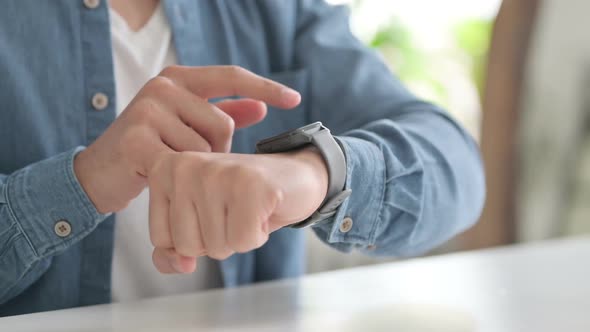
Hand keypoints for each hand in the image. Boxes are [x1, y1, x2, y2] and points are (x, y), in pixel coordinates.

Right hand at [74, 66, 300, 212]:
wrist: (101, 173)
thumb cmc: (152, 148)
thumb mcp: (188, 126)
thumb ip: (223, 114)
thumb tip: (261, 108)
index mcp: (178, 77)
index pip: (231, 76)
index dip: (266, 87)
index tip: (295, 99)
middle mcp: (162, 86)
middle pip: (223, 123)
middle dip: (216, 150)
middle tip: (187, 159)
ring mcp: (147, 110)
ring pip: (205, 148)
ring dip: (197, 167)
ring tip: (170, 166)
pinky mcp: (137, 140)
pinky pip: (185, 164)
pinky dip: (180, 178)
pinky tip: (159, 176)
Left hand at [147, 148, 328, 273]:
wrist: (294, 177)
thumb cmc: (241, 201)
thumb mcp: (198, 223)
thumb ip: (172, 250)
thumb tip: (182, 265)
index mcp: (164, 170)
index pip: (161, 239)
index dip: (192, 238)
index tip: (209, 211)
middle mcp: (185, 166)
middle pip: (187, 246)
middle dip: (216, 240)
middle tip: (233, 210)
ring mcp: (217, 173)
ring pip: (216, 247)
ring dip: (238, 238)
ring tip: (247, 209)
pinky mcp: (250, 185)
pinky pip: (243, 242)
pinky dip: (257, 236)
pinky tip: (262, 211)